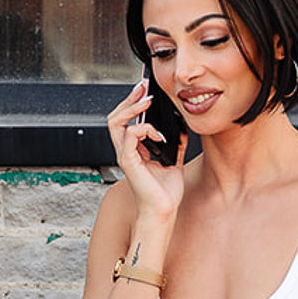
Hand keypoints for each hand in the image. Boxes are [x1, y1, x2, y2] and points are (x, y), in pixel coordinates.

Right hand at [106, 78, 186, 217]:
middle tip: (142, 87)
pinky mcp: (129, 162)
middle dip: (129, 99)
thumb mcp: (173, 161)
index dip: (133, 104)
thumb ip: (175, 144)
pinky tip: (159, 135)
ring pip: (116, 122)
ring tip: (146, 101)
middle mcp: (126, 151)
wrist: (164, 211)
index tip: (146, 91)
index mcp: (134, 150)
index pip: (126, 120)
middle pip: (116, 117)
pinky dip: (145, 130)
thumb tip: (181, 128)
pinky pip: (129, 136)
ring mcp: (125, 156)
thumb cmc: (166, 192)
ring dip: (132, 108)